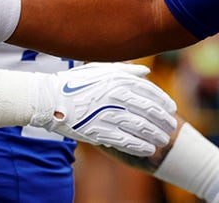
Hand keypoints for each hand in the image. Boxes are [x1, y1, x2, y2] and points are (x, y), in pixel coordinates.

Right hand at [34, 62, 177, 156]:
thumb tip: (146, 71)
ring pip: (140, 127)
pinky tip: (147, 149)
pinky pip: (124, 141)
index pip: (150, 92)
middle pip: (149, 110)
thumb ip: (126, 70)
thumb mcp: (101, 69)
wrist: (48, 99)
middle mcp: (116, 96)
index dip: (163, 102)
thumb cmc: (75, 83)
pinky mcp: (98, 131)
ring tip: (163, 141)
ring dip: (155, 135)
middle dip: (163, 121)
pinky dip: (138, 146)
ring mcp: (107, 114)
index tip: (171, 109)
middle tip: (171, 128)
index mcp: (119, 80)